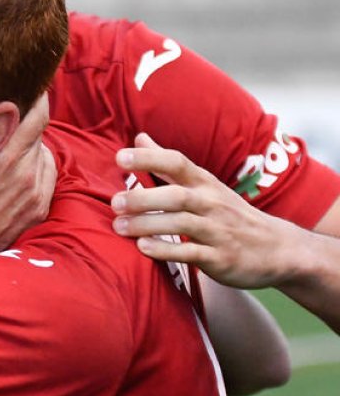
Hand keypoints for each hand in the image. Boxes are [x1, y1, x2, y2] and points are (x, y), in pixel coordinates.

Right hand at [0, 95, 53, 269]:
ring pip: (45, 156)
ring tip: (8, 145)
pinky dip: (37, 168)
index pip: (37, 119)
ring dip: (32, 146)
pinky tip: (16, 170)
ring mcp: (35, 198)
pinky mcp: (36, 213)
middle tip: (7, 116)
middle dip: (26, 123)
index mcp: (6, 163)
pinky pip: (47, 179)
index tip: (32, 86)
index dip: (38, 99)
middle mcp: (28, 179)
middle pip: (39, 136)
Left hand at [112, 133, 296, 288]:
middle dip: (144, 198)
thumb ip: (168, 165)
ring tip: (118, 227)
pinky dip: (167, 250)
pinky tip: (143, 248)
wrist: (279, 249)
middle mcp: (212, 203)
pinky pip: (192, 253)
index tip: (120, 157)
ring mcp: (218, 231)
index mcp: (205, 183)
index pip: (178, 163)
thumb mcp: (204, 184)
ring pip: (182, 223)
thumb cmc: (228, 213)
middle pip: (177, 195)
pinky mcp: (221, 258)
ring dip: (148, 224)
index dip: (150, 158)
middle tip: (115, 202)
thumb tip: (138, 137)